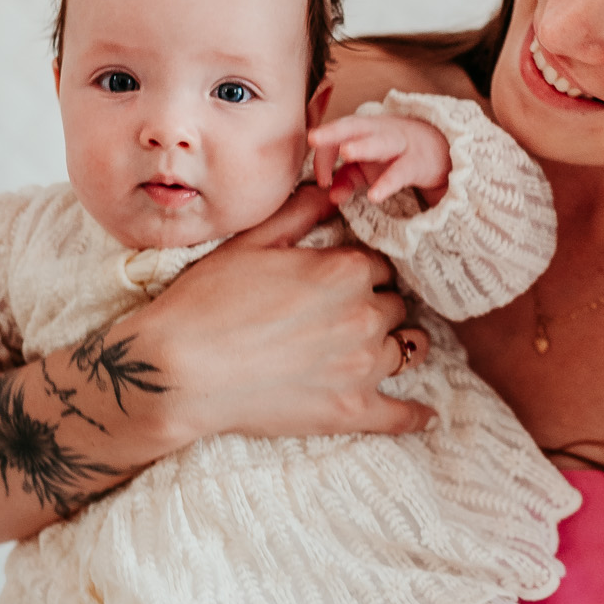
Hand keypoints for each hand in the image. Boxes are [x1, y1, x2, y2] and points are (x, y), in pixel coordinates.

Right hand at [136, 182, 434, 448]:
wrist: (178, 370)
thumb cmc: (207, 301)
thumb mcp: (252, 242)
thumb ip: (299, 213)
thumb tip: (331, 188)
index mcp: (346, 271)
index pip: (380, 265)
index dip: (362, 271)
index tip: (346, 280)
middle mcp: (365, 316)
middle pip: (395, 305)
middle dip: (377, 306)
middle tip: (349, 315)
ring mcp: (362, 367)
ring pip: (408, 349)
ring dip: (397, 345)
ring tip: (380, 348)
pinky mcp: (352, 411)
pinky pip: (403, 415)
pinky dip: (416, 415)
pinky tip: (426, 415)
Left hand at [308, 112, 451, 206]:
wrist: (441, 151)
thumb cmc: (396, 156)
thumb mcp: (368, 168)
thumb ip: (346, 178)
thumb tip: (330, 196)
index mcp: (363, 129)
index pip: (337, 134)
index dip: (324, 155)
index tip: (320, 181)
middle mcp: (380, 131)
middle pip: (355, 126)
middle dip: (333, 131)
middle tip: (313, 138)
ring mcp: (401, 144)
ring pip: (381, 142)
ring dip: (364, 146)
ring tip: (346, 152)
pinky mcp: (418, 163)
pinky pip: (402, 172)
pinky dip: (387, 183)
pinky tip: (374, 195)